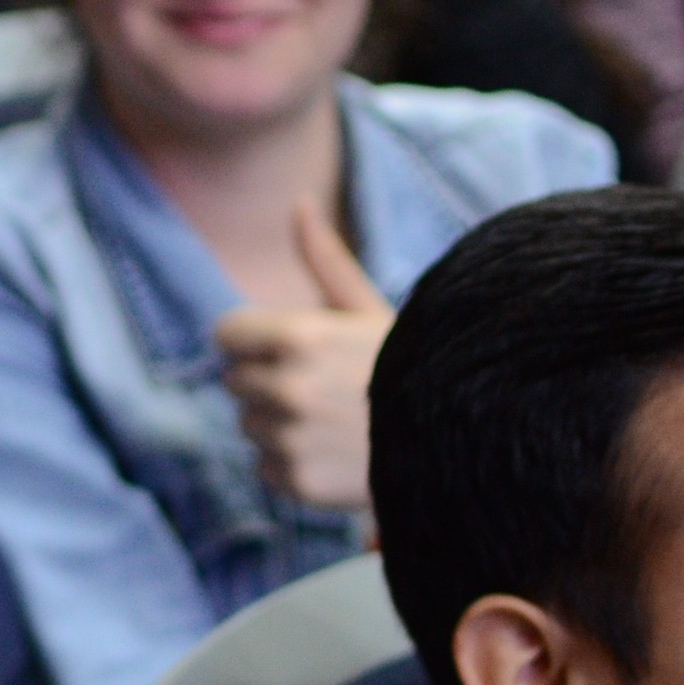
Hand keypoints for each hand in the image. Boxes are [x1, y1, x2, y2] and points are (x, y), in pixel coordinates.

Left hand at [217, 200, 395, 511]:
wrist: (458, 442)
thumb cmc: (409, 366)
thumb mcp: (368, 307)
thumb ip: (324, 260)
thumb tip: (299, 202)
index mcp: (299, 337)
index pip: (226, 334)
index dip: (253, 340)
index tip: (290, 349)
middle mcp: (287, 388)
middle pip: (235, 382)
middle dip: (268, 381)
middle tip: (325, 387)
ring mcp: (290, 440)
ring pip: (249, 426)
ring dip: (279, 424)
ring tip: (335, 421)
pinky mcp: (296, 482)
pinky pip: (265, 468)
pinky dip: (290, 465)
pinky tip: (334, 454)